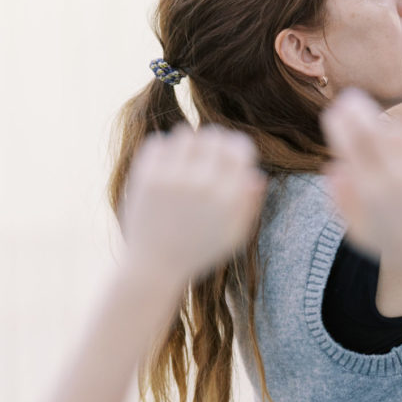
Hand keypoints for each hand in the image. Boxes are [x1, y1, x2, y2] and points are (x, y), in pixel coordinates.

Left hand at [121, 125, 266, 285]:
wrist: (154, 267)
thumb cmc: (199, 252)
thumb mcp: (235, 236)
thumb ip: (249, 205)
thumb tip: (256, 175)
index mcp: (227, 197)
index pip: (239, 147)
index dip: (237, 147)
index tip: (230, 156)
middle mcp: (202, 184)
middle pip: (213, 135)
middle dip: (214, 143)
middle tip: (207, 157)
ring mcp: (172, 179)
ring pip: (185, 134)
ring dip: (187, 144)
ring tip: (185, 160)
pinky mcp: (146, 178)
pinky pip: (157, 142)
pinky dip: (163, 149)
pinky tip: (166, 164)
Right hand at [322, 91, 401, 275]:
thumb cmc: (395, 246)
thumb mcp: (359, 231)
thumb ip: (341, 200)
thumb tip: (330, 167)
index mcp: (371, 195)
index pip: (350, 146)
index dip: (339, 125)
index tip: (331, 113)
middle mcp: (397, 180)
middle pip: (371, 131)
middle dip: (356, 110)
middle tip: (347, 97)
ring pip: (398, 133)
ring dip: (384, 124)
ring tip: (375, 123)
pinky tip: (401, 137)